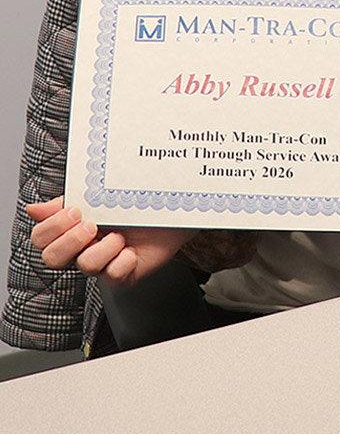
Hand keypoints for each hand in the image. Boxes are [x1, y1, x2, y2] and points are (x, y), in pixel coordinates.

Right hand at [28, 197, 193, 286]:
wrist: (174, 205)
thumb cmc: (137, 201)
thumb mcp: (101, 194)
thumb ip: (68, 201)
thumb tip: (34, 209)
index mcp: (74, 228)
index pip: (42, 238)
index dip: (51, 228)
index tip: (75, 210)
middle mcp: (84, 248)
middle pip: (52, 259)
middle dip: (69, 241)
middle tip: (93, 226)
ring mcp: (103, 263)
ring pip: (85, 266)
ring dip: (104, 247)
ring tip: (121, 234)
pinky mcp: (124, 274)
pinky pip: (113, 275)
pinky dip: (123, 261)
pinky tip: (132, 250)